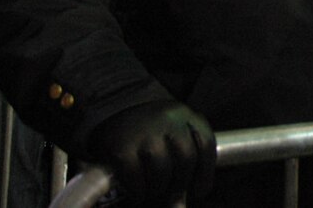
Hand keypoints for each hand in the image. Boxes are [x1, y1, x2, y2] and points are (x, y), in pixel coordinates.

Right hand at [88, 99, 215, 205]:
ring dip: (159, 189)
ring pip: (162, 171)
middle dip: (181, 184)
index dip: (205, 173)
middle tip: (173, 197)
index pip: (205, 143)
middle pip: (186, 158)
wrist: (107, 114)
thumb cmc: (145, 132)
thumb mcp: (169, 133)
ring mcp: (143, 131)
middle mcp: (166, 118)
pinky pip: (136, 178)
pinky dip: (138, 192)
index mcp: (183, 114)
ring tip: (153, 192)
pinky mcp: (121, 147)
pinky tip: (138, 193)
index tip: (199, 191)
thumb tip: (182, 202)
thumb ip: (182, 159)